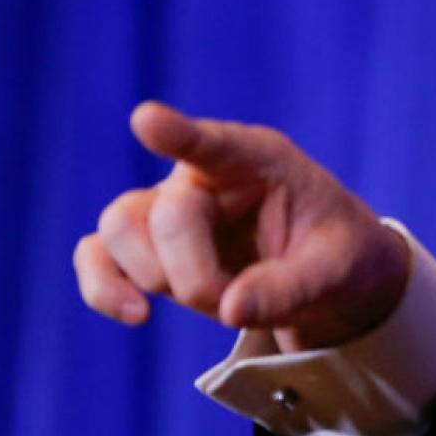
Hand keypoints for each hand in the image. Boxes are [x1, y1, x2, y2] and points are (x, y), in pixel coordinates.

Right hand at [74, 101, 410, 351]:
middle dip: (194, 275)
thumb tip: (230, 311)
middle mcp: (204, 175)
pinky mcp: (148, 244)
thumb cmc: (338, 256)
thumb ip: (291, 288)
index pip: (215, 144)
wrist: (329, 275)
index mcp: (260, 161)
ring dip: (154, 279)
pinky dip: (103, 286)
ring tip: (212, 303)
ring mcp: (169, 206)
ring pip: (119, 228)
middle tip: (237, 306)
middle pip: (164, 215)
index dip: (179, 134)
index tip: (147, 120)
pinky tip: (136, 315)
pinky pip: (97, 255)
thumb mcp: (338, 272)